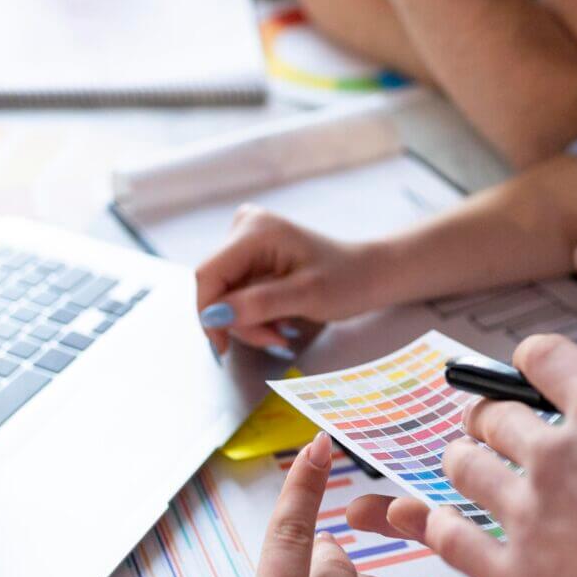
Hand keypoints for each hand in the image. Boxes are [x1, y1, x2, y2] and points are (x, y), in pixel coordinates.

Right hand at [196, 205, 383, 357]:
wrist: (369, 274)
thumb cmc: (347, 280)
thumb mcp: (306, 296)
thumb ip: (259, 304)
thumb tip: (214, 315)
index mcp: (255, 230)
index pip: (207, 275)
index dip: (207, 314)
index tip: (223, 349)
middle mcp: (244, 228)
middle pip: (216, 287)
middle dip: (239, 321)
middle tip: (275, 339)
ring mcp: (246, 241)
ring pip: (225, 295)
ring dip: (249, 322)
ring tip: (282, 331)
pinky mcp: (250, 256)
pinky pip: (236, 293)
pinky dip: (254, 314)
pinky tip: (279, 319)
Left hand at [351, 354, 576, 558]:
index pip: (546, 357)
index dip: (536, 361)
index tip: (530, 369)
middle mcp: (559, 455)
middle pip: (495, 415)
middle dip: (492, 416)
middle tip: (492, 426)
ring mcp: (528, 514)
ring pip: (466, 468)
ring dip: (465, 463)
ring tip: (468, 468)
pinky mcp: (511, 576)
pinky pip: (452, 538)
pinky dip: (445, 528)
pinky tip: (448, 527)